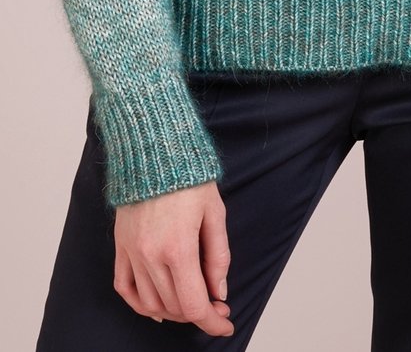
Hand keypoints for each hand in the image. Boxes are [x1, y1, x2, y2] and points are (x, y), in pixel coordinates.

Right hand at [113, 179, 234, 335]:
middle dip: (198, 313)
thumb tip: (219, 293)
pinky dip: (140, 304)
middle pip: (174, 306)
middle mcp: (151, 255)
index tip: (225, 324)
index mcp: (178, 247)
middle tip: (216, 305)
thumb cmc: (189, 177)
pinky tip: (156, 308)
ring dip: (173, 311)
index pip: (194, 304)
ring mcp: (132, 252)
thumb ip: (218, 257)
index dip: (212, 321)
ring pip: (150, 303)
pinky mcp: (121, 246)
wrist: (155, 150)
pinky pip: (125, 288)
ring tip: (191, 302)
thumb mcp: (215, 213)